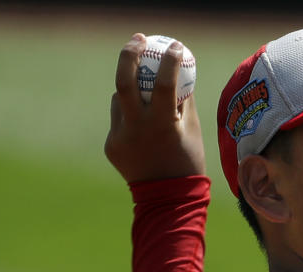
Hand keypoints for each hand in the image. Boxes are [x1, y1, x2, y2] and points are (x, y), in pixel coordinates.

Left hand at [104, 33, 205, 182]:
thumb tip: (179, 71)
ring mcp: (119, 137)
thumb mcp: (191, 130)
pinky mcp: (111, 145)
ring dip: (131, 92)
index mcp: (161, 126)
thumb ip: (183, 101)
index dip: (169, 60)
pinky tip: (143, 130)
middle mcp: (136, 129)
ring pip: (120, 100)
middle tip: (139, 39)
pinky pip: (119, 120)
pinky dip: (130, 116)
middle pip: (123, 81)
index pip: (163, 83)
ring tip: (147, 99)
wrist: (168, 200)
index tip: (175, 46)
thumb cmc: (187, 162)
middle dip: (129, 54)